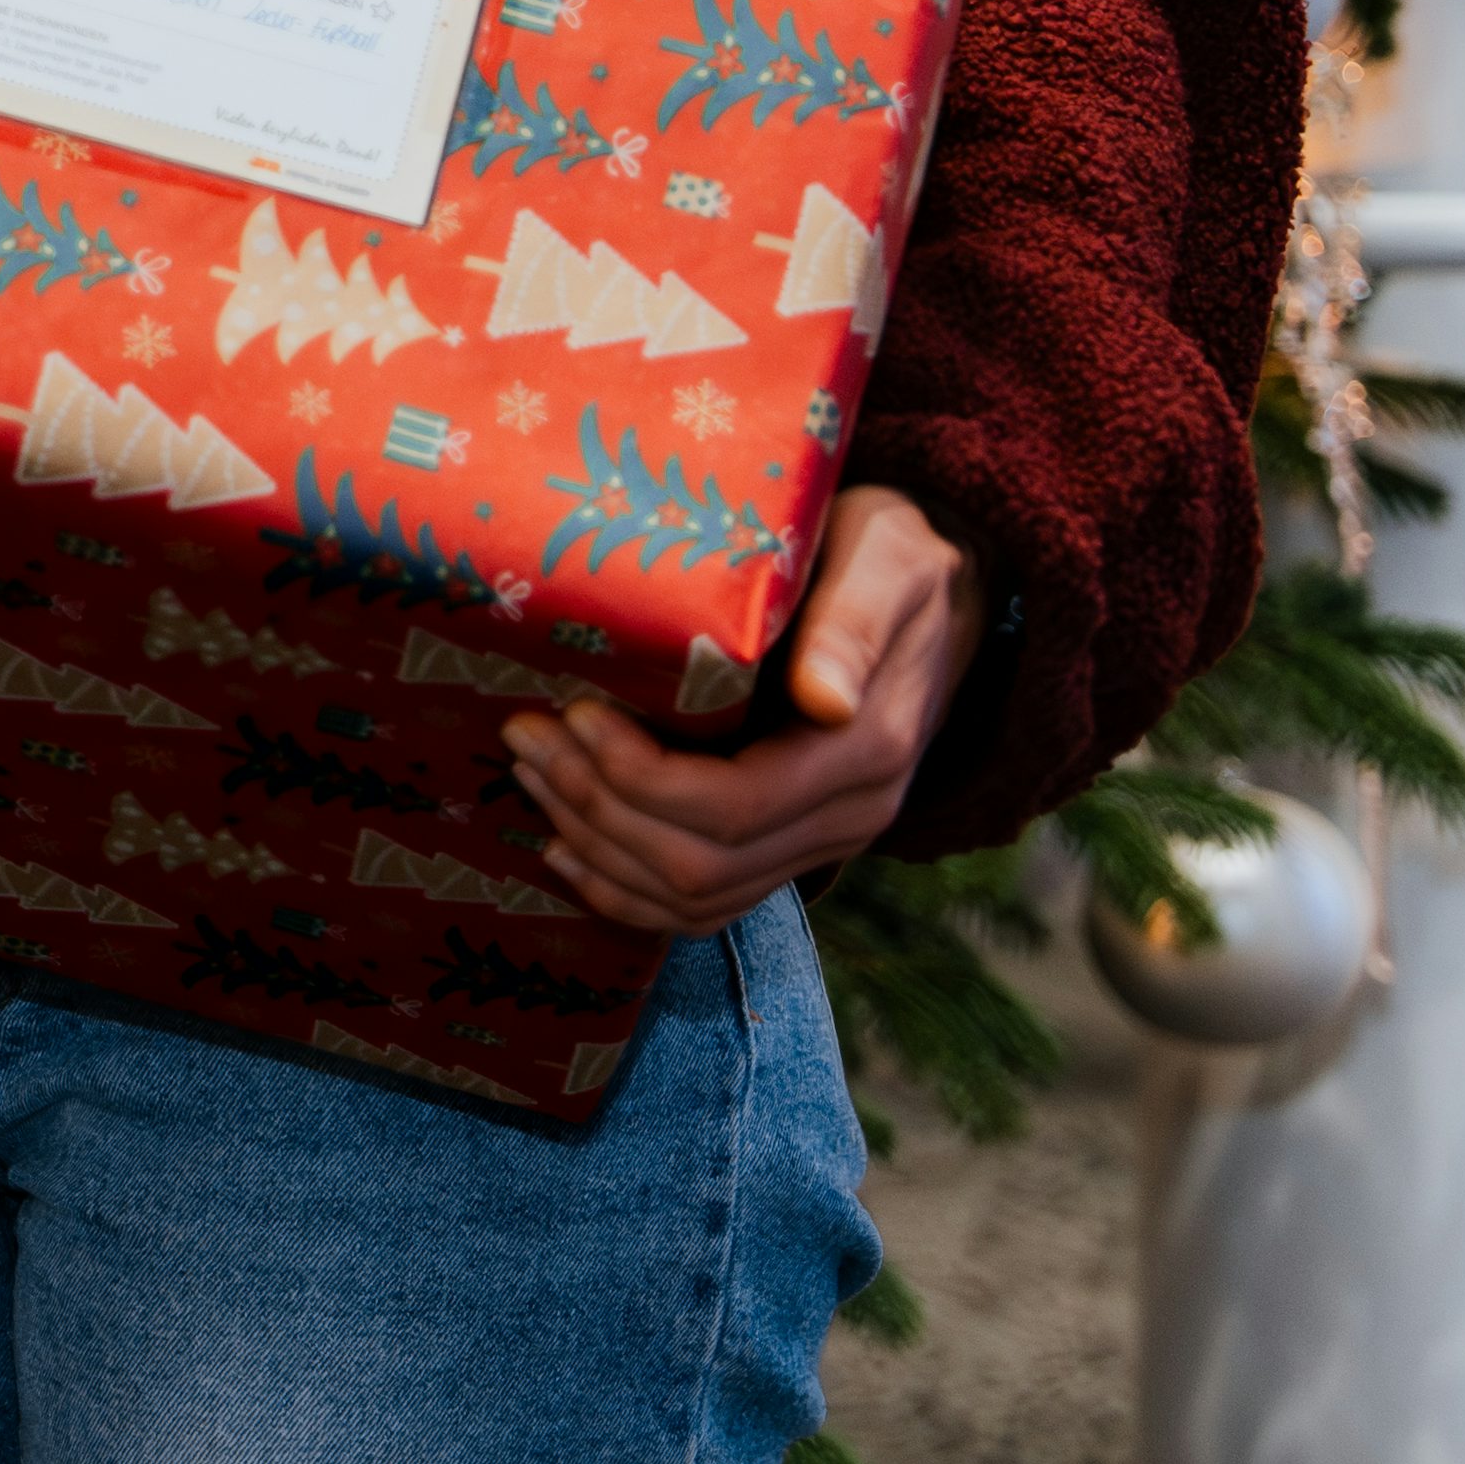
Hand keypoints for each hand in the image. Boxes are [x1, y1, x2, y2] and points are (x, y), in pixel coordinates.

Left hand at [506, 484, 971, 937]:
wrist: (938, 600)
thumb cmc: (891, 558)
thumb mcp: (886, 562)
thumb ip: (853, 626)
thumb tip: (827, 698)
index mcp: (866, 752)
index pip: (736, 806)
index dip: (642, 777)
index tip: (575, 714)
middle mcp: (850, 816)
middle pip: (702, 862)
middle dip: (598, 807)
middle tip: (526, 735)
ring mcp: (823, 843)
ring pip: (696, 896)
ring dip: (598, 846)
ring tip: (530, 773)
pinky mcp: (794, 848)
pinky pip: (708, 905)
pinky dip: (627, 890)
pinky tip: (565, 846)